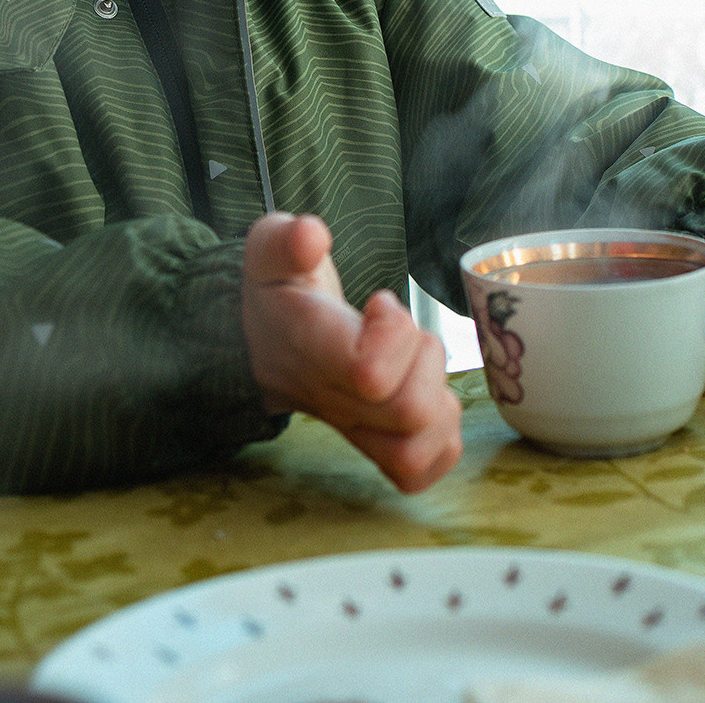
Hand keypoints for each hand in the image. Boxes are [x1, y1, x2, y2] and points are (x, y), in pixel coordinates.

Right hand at [241, 212, 463, 492]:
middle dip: (425, 358)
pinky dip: (442, 437)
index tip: (379, 303)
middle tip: (402, 331)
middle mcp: (335, 401)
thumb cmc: (279, 292)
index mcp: (312, 350)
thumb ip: (288, 241)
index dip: (394, 333)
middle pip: (409, 411)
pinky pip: (423, 469)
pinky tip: (428, 395)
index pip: (368, 372)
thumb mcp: (270, 252)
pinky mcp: (377, 447)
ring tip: (414, 364)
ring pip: (419, 448)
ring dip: (438, 398)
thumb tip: (312, 236)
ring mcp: (357, 431)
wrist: (262, 341)